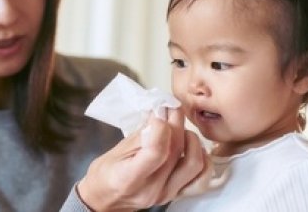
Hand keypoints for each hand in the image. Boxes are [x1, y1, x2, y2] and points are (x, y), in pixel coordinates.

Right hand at [77, 109, 204, 210]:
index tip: (157, 111)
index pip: (156, 151)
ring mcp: (167, 194)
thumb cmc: (105, 174)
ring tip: (179, 129)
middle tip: (170, 108)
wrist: (106, 200)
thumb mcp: (115, 151)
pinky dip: (203, 159)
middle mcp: (152, 189)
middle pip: (176, 151)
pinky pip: (201, 179)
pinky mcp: (177, 194)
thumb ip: (141, 134)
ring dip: (191, 139)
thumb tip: (161, 112)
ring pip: (195, 163)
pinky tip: (191, 147)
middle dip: (176, 122)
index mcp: (129, 179)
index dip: (160, 126)